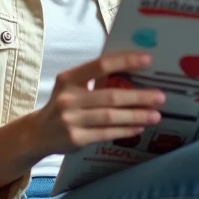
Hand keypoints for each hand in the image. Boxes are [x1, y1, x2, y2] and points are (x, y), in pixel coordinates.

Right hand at [31, 51, 165, 155]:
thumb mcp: (72, 87)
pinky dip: (125, 130)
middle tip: (160, 96)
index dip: (125, 61)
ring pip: (111, 117)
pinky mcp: (75, 139)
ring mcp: (71, 120)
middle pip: (111, 95)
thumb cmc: (63, 105)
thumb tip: (132, 71)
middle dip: (139, 96)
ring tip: (155, 114)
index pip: (100, 65)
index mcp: (68, 79)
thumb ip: (95, 80)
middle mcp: (68, 98)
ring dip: (136, 115)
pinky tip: (139, 127)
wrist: (38, 133)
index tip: (147, 60)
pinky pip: (106, 133)